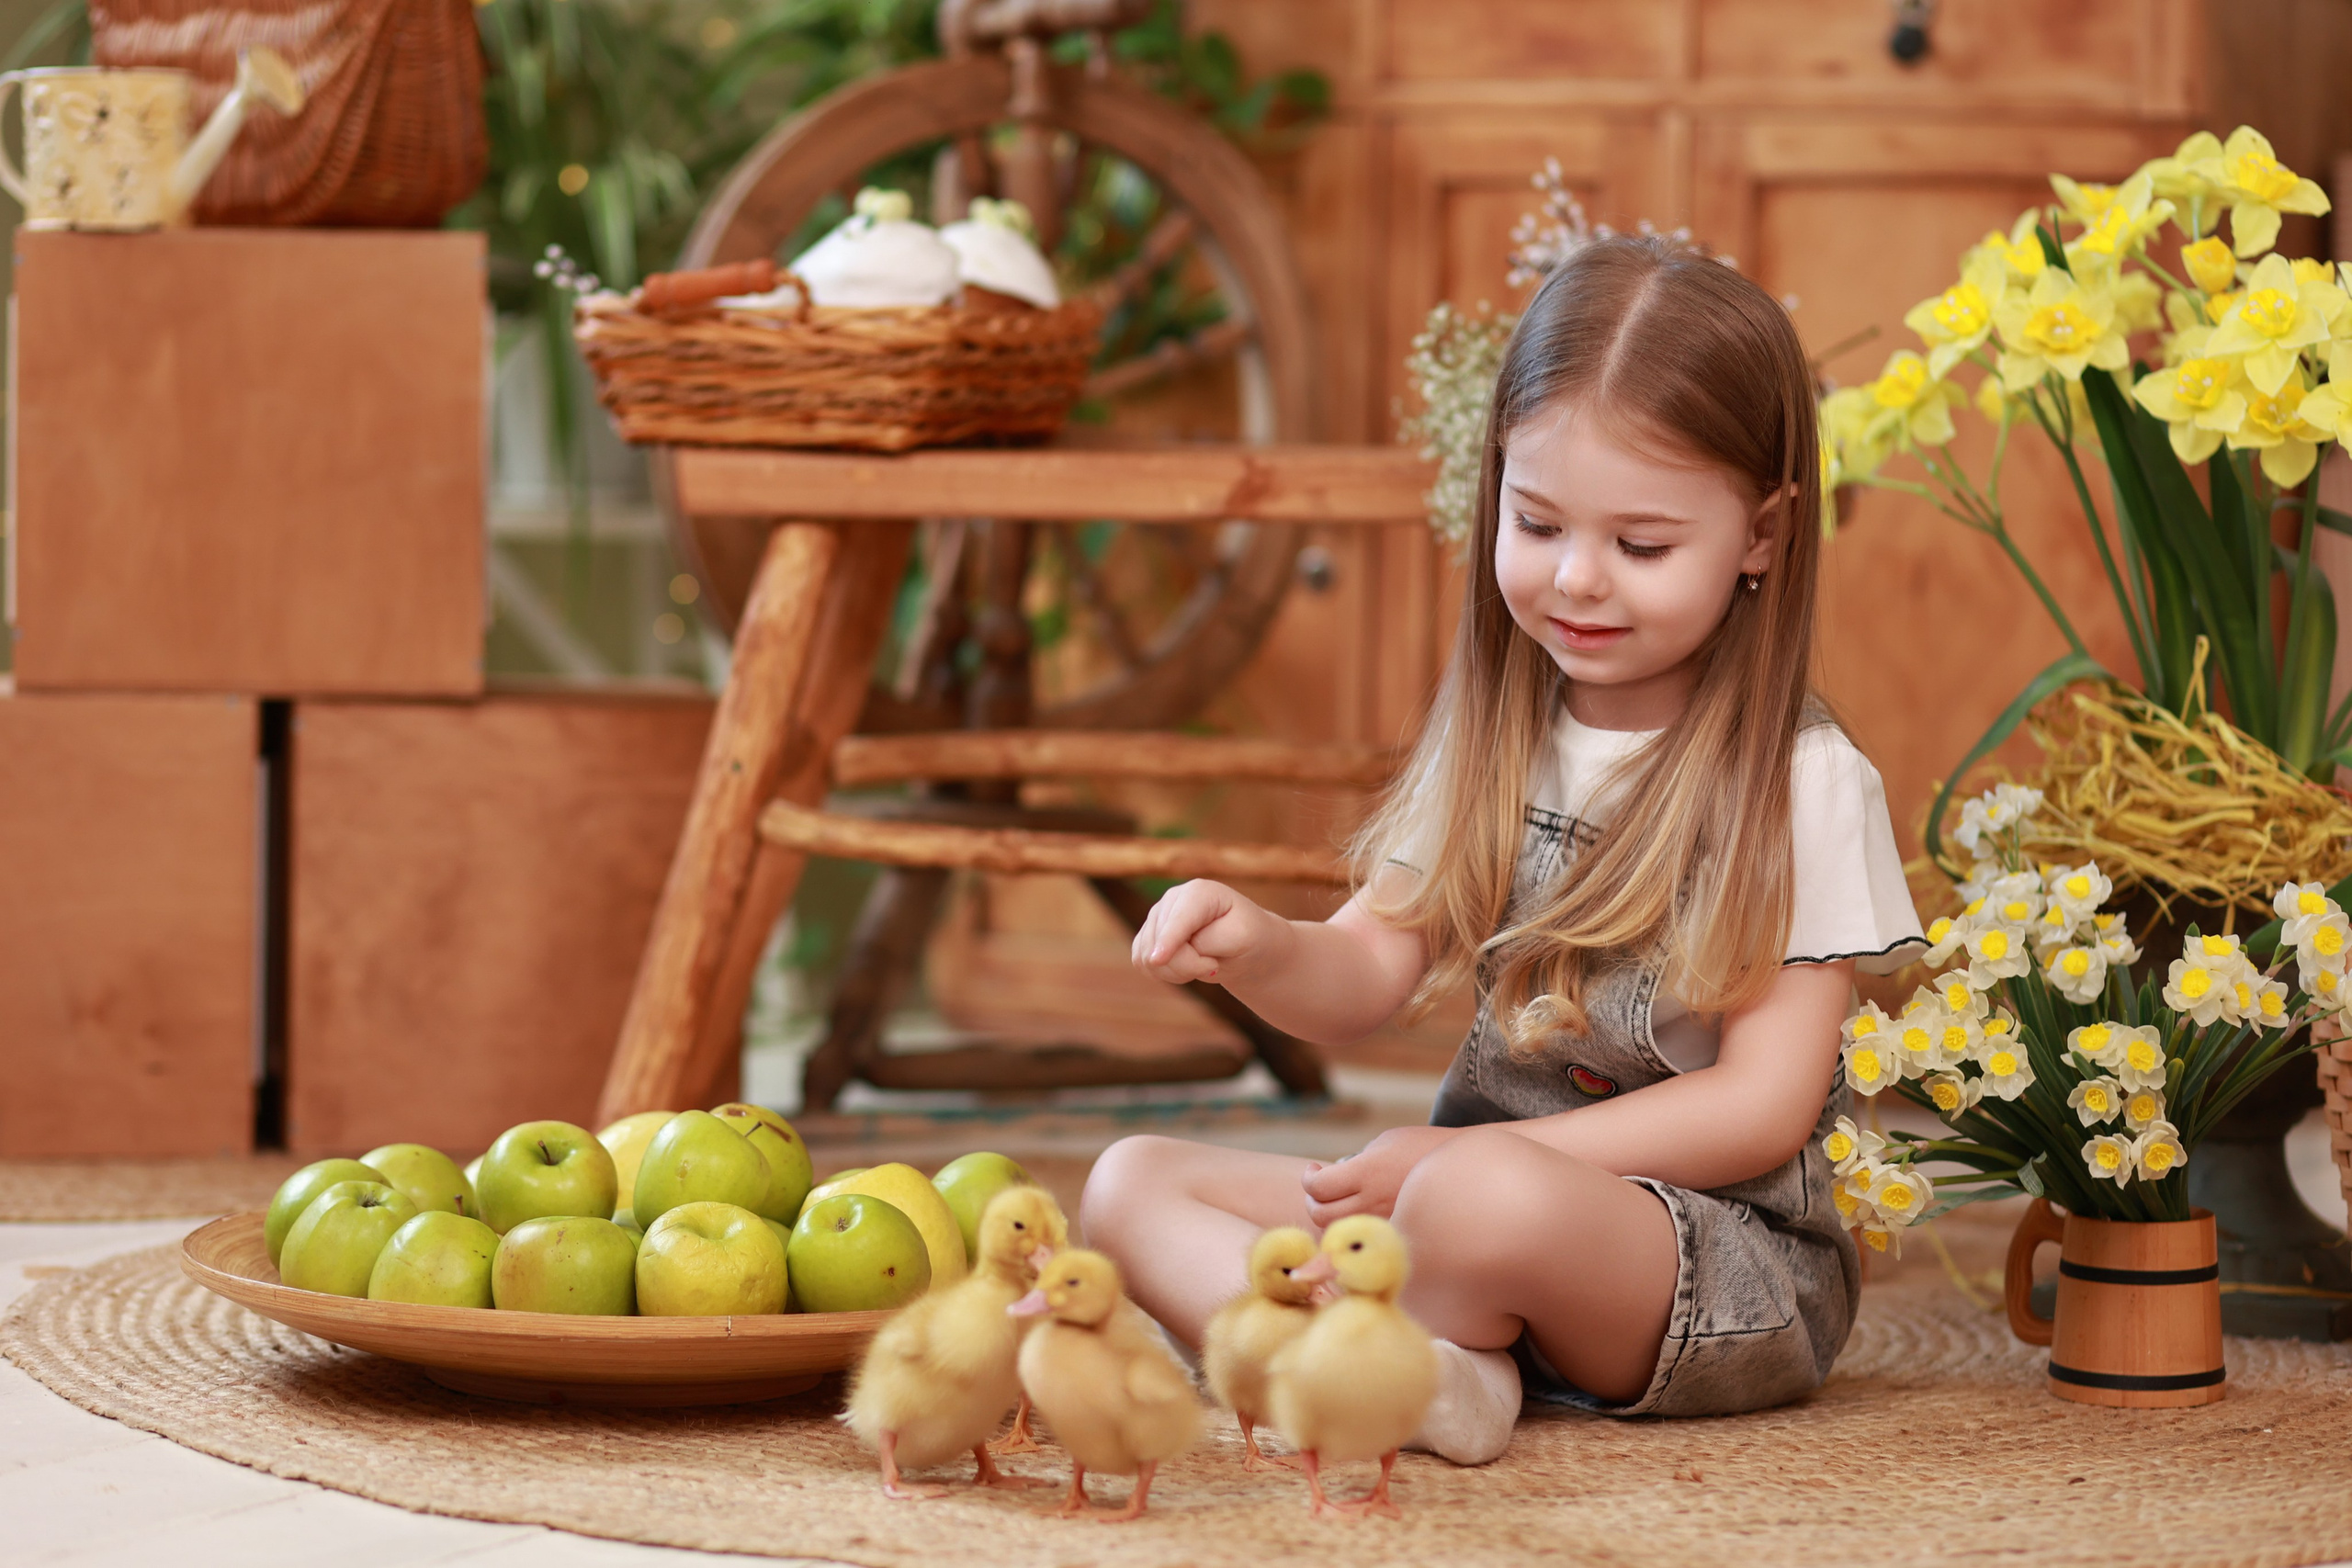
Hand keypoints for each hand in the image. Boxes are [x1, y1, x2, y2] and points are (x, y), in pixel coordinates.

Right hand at [1130, 880, 1278, 986]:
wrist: (1245, 945)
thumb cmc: (1247, 937)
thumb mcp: (1239, 938)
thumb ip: (1206, 942)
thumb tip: (1162, 953)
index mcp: (1199, 892)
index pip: (1178, 920)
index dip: (1167, 940)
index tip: (1157, 960)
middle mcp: (1172, 898)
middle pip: (1161, 943)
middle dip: (1188, 965)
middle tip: (1214, 965)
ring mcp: (1157, 916)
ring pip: (1147, 956)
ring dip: (1176, 972)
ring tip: (1202, 964)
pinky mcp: (1148, 935)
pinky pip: (1141, 963)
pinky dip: (1163, 973)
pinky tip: (1185, 968)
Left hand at [1300, 1125, 1460, 1225]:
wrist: (1462, 1166)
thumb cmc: (1421, 1147)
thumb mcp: (1384, 1142)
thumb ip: (1356, 1162)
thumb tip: (1334, 1179)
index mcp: (1368, 1171)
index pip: (1319, 1187)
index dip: (1308, 1179)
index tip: (1313, 1170)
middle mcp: (1374, 1200)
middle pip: (1321, 1215)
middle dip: (1312, 1200)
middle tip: (1319, 1187)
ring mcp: (1385, 1221)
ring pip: (1339, 1231)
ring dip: (1329, 1216)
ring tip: (1337, 1199)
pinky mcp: (1396, 1233)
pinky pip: (1362, 1237)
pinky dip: (1352, 1228)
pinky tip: (1357, 1213)